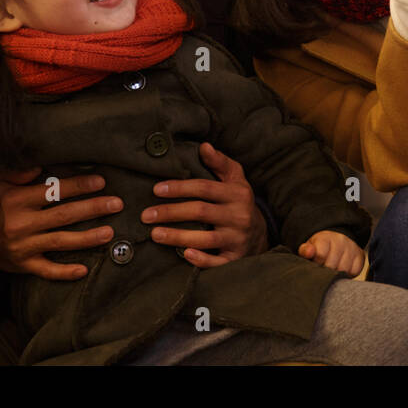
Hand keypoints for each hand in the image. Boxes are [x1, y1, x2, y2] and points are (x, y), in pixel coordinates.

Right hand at [0, 167, 120, 280]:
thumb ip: (17, 171)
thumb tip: (38, 166)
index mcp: (18, 201)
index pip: (55, 192)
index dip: (79, 186)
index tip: (101, 182)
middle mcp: (21, 224)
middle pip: (64, 216)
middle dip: (93, 209)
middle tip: (117, 204)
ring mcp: (22, 246)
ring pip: (60, 242)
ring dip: (87, 238)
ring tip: (109, 233)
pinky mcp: (21, 265)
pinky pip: (46, 271)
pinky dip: (64, 272)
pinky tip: (84, 270)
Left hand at [141, 143, 267, 267]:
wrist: (261, 234)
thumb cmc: (239, 202)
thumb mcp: (235, 178)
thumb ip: (219, 162)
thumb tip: (204, 146)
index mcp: (237, 193)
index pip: (205, 188)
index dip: (180, 187)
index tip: (156, 189)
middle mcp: (239, 215)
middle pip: (201, 212)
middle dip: (171, 213)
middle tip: (146, 215)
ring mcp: (238, 238)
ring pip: (206, 239)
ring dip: (178, 237)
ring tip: (154, 234)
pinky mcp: (235, 258)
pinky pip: (218, 262)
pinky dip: (202, 260)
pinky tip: (185, 255)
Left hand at [298, 230, 364, 276]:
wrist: (336, 241)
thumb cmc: (320, 248)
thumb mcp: (309, 247)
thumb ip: (305, 250)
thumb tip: (309, 251)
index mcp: (326, 238)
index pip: (321, 255)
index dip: (317, 263)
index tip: (316, 264)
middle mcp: (340, 240)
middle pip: (332, 264)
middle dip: (326, 271)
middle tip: (324, 270)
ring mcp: (352, 248)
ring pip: (344, 269)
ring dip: (337, 274)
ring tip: (333, 270)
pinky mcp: (360, 256)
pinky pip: (355, 271)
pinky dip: (349, 274)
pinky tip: (343, 270)